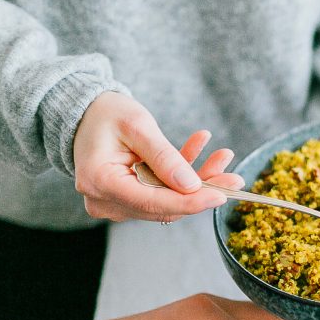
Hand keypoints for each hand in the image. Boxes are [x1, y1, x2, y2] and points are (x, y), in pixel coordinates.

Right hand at [73, 91, 243, 221]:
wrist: (84, 113)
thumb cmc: (105, 114)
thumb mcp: (137, 126)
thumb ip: (164, 157)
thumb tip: (192, 186)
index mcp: (101, 182)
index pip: (153, 203)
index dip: (191, 202)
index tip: (223, 195)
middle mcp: (105, 200)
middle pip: (163, 206)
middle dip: (202, 191)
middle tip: (235, 177)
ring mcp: (115, 203)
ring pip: (167, 201)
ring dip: (197, 182)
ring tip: (223, 157)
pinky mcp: (127, 199)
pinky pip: (161, 193)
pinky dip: (182, 176)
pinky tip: (200, 149)